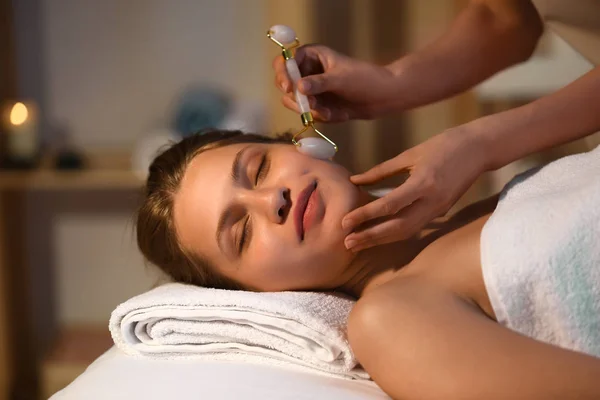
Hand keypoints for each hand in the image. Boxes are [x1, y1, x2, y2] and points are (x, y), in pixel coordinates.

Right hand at [272, 45, 398, 121]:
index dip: (283, 73)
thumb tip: (298, 87)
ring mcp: (311, 88)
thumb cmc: (365, 79)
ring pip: (294, 102)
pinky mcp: (318, 103)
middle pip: (284, 83)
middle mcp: (308, 71)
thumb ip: (318, 83)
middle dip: (297, 98)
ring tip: (329, 112)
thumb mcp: (340, 79)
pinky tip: (337, 114)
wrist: (383, 97)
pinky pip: (308, 113)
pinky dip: (320, 116)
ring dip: (310, 110)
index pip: (286, 61)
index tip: (289, 87)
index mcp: (312, 55)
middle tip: (311, 105)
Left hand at [342, 128, 486, 250]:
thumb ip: (381, 171)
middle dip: (371, 237)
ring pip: (407, 232)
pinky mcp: (440, 212)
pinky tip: (378, 237)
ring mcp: (438, 209)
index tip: (345, 222)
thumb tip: (355, 180)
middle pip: (397, 227)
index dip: (366, 215)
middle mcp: (432, 201)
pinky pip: (415, 227)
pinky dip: (395, 234)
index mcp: (423, 183)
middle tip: (347, 243)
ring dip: (381, 240)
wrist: (479, 149)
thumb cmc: (443, 145)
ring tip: (358, 244)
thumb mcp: (410, 154)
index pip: (389, 205)